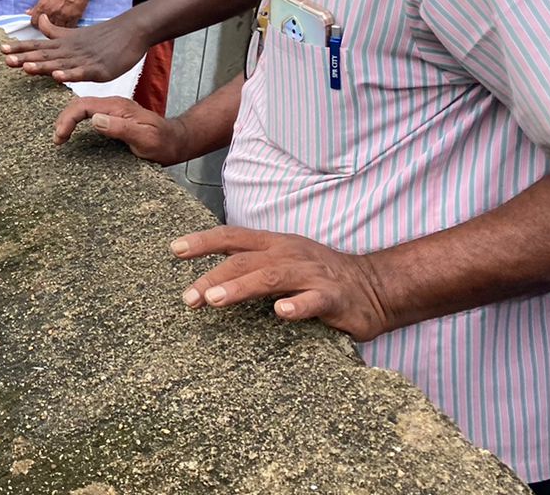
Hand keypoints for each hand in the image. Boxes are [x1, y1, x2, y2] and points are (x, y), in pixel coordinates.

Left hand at [1, 15, 147, 82]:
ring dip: (43, 66)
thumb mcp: (75, 34)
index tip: (2, 50)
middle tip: (6, 60)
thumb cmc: (103, 35)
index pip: (39, 46)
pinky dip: (70, 75)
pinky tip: (58, 78)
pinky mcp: (99, 69)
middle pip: (45, 55)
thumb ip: (55, 31)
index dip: (21, 48)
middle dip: (25, 58)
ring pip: (60, 64)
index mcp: (64, 44)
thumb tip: (39, 20)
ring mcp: (84, 60)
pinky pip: (82, 73)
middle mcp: (71, 51)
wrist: (131, 31)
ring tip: (26, 68)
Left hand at [26, 0, 91, 28]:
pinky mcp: (75, 17)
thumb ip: (37, 5)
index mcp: (44, 5)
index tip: (38, 21)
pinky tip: (66, 23)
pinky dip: (66, 27)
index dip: (35, 22)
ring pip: (56, 30)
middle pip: (44, 29)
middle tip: (47, 23)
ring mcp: (64, 15)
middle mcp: (53, 12)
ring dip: (56, 28)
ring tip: (57, 23)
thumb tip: (29, 12)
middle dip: (45, 26)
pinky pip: (68, 28)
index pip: (34, 22)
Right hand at [52, 96, 189, 164]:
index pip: (83, 105)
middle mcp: (113, 105)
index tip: (60, 138)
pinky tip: (73, 134)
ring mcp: (113, 111)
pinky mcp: (114, 118)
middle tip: (57, 140)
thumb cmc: (164, 143)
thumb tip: (94, 120)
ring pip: (83, 109)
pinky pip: (90, 116)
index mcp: (118, 107)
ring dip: (68, 121)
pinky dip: (77, 123)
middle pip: (79, 105)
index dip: (67, 119)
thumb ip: (122, 128)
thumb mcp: (145, 139)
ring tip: (60, 138)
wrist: (177, 143)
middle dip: (63, 120)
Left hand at [171, 227, 391, 340]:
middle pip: (243, 261)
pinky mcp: (334, 297)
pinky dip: (297, 305)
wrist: (376, 286)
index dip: (203, 241)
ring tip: (215, 300)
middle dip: (212, 277)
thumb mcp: (283, 261)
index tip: (174, 250)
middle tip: (189, 298)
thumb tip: (208, 280)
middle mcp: (288, 254)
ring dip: (240, 287)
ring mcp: (311, 274)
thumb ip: (251, 266)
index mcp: (274, 244)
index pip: (232, 236)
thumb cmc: (318, 276)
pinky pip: (314, 300)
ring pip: (271, 277)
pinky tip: (281, 312)